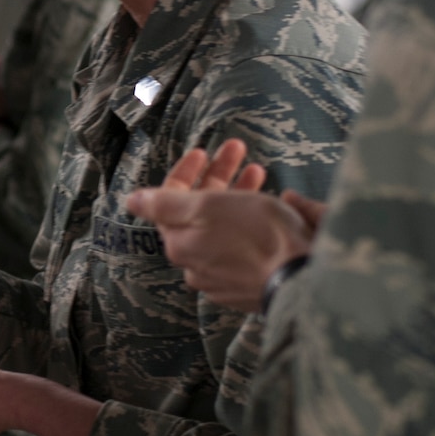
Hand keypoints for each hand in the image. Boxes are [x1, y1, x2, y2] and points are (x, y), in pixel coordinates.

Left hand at [123, 139, 316, 310]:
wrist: (305, 279)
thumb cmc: (258, 236)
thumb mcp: (207, 207)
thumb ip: (165, 204)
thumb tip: (130, 201)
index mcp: (180, 243)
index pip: (169, 199)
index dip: (185, 170)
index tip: (204, 150)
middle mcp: (195, 263)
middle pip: (198, 211)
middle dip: (217, 177)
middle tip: (238, 152)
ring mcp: (222, 277)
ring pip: (223, 227)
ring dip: (237, 195)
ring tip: (260, 174)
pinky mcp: (249, 285)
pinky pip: (242, 246)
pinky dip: (252, 222)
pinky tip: (269, 209)